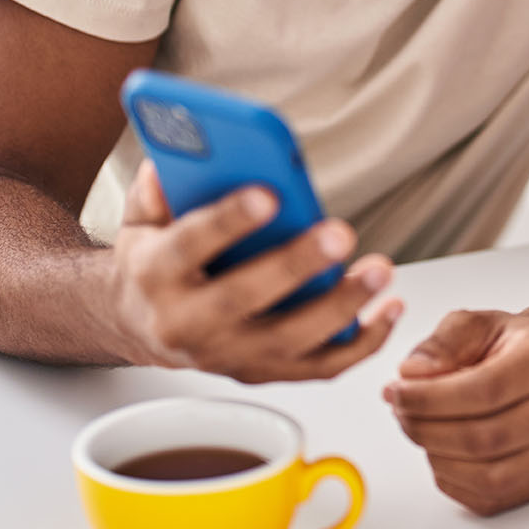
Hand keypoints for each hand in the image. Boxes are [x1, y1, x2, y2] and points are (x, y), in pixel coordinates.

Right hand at [110, 160, 403, 381]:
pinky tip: (388, 308)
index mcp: (155, 275)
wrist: (142, 327)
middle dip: (297, 265)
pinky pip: (319, 366)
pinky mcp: (262, 371)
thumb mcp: (141, 219)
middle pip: (245, 298)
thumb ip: (158, 188)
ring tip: (378, 270)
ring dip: (342, 307)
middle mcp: (188, 323)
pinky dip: (361, 342)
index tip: (269, 194)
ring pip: (291, 339)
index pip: (188, 245)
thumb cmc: (153, 264)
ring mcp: (228, 354)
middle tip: (340, 234)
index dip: (228, 220)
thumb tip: (177, 156)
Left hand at [384, 309, 528, 515]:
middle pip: (485, 439)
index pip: (485, 391)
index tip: (397, 392)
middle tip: (400, 412)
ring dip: (439, 458)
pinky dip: (454, 480)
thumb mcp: (479, 324)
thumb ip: (442, 343)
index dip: (431, 399)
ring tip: (420, 430)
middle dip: (427, 430)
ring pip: (488, 477)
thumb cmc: (519, 345)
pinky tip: (442, 452)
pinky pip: (491, 497)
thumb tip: (411, 374)